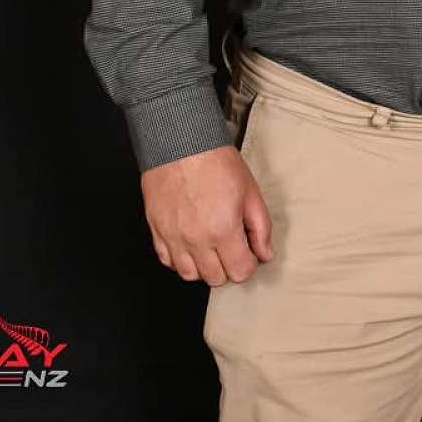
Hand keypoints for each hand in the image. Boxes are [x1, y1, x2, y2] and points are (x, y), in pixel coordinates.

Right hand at [140, 145, 273, 285]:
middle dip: (228, 266)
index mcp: (223, 230)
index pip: (239, 272)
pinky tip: (191, 245)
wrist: (181, 143)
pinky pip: (167, 261)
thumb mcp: (250, 192)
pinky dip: (180, 259)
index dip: (248, 264)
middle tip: (232, 247)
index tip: (249, 252)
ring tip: (212, 247)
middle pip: (215, 278)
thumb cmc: (216, 162)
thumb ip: (261, 228)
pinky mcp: (156, 230)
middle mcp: (196, 239)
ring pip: (189, 275)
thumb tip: (264, 254)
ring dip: (204, 267)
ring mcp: (173, 237)